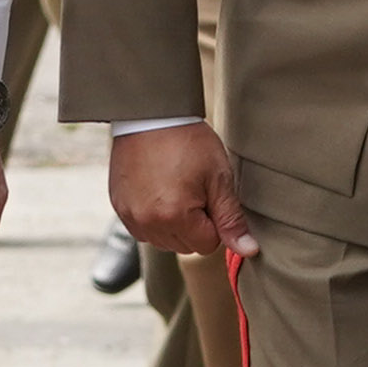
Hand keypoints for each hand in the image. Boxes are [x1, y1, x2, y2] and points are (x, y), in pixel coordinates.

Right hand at [106, 120, 251, 269]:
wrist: (150, 115)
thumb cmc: (187, 142)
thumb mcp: (218, 178)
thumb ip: (232, 219)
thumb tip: (248, 251)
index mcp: (175, 217)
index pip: (207, 245)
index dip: (214, 221)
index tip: (208, 194)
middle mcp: (148, 223)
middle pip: (185, 247)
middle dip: (194, 224)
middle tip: (192, 188)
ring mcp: (130, 216)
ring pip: (164, 241)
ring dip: (173, 224)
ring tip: (174, 187)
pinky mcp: (119, 208)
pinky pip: (144, 229)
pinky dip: (154, 217)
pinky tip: (157, 190)